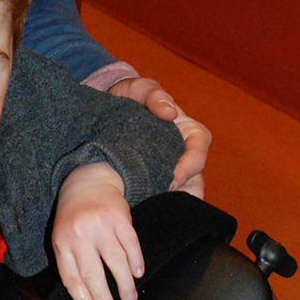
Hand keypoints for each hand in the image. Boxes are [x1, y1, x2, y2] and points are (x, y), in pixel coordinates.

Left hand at [52, 164, 143, 299]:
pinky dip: (136, 261)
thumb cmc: (74, 218)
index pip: (71, 276)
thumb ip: (70, 262)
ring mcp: (100, 225)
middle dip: (103, 297)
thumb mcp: (63, 237)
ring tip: (129, 299)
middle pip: (93, 272)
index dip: (82, 298)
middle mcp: (80, 234)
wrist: (87, 183)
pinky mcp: (119, 217)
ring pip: (115, 260)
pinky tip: (138, 273)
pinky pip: (130, 243)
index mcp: (63, 243)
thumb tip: (86, 296)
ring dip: (124, 283)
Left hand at [108, 76, 210, 197]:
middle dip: (182, 193)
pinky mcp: (147, 182)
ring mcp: (165, 170)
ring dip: (167, 204)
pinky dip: (149, 206)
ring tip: (148, 209)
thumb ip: (153, 94)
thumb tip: (170, 113)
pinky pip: (155, 200)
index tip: (173, 178)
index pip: (199, 150)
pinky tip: (136, 210)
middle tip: (159, 199)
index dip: (190, 166)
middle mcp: (180, 154)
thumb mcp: (139, 88)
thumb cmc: (129, 96)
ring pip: (178, 195)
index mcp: (187, 132)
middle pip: (194, 180)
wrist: (101, 110)